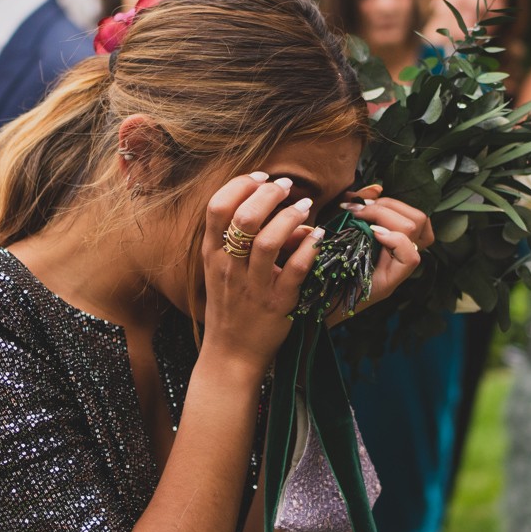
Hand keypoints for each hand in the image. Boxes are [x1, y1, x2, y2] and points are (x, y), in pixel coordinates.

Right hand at [198, 173, 321, 371]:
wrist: (230, 354)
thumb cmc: (229, 308)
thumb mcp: (218, 271)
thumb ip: (232, 240)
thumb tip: (265, 204)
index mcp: (212, 255)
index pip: (217, 207)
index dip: (240, 184)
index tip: (261, 177)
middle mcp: (229, 268)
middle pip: (244, 218)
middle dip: (269, 194)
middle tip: (286, 186)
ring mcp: (252, 286)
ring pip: (270, 241)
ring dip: (291, 217)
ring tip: (305, 206)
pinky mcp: (277, 303)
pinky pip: (296, 269)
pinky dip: (310, 248)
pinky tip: (318, 235)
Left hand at [337, 186, 428, 309]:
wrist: (311, 301)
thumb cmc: (325, 264)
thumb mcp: (344, 229)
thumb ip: (361, 209)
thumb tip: (377, 187)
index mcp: (394, 243)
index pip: (416, 216)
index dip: (392, 203)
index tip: (359, 203)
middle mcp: (402, 257)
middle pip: (418, 219)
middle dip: (386, 206)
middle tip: (356, 211)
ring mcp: (397, 271)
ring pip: (415, 230)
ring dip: (385, 217)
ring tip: (360, 220)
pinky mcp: (389, 285)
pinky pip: (411, 257)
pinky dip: (393, 240)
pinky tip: (372, 235)